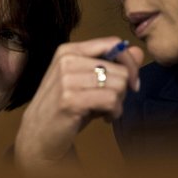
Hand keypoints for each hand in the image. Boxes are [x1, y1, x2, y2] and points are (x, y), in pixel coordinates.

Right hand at [14, 37, 143, 169]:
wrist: (39, 134)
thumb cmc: (66, 107)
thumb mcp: (89, 81)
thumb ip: (113, 65)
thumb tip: (139, 51)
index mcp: (69, 50)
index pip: (112, 43)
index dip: (129, 63)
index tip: (133, 82)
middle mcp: (67, 60)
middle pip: (120, 69)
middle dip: (123, 90)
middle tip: (111, 103)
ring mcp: (66, 79)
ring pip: (118, 84)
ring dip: (118, 103)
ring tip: (106, 111)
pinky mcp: (70, 99)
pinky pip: (110, 100)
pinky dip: (114, 112)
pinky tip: (104, 118)